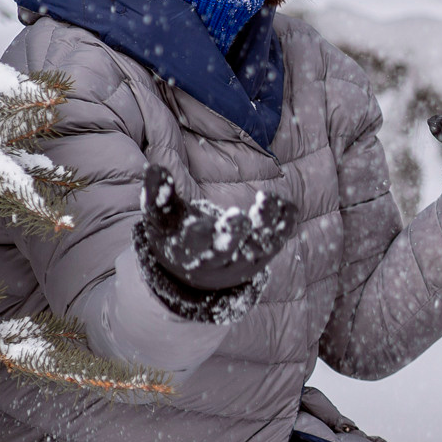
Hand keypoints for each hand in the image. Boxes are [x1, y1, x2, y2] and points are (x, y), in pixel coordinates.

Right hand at [139, 164, 297, 291]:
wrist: (193, 273)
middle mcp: (218, 260)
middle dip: (236, 234)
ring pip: (258, 247)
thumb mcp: (159, 217)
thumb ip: (157, 195)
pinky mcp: (262, 257)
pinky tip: (286, 204)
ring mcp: (243, 261)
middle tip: (245, 215)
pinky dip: (284, 225)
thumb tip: (154, 168)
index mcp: (190, 251)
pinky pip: (277, 242)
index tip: (216, 219)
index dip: (206, 234)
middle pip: (230, 251)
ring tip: (267, 200)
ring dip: (266, 226)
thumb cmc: (174, 234)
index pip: (198, 245)